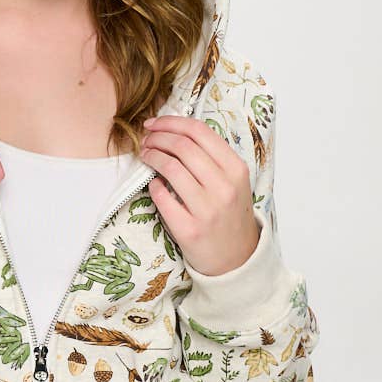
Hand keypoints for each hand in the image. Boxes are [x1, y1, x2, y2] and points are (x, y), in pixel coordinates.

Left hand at [140, 115, 260, 274]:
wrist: (236, 259)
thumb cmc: (229, 214)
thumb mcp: (233, 181)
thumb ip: (211, 157)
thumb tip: (174, 132)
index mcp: (236, 169)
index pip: (199, 131)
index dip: (172, 122)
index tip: (155, 123)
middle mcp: (224, 187)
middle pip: (182, 146)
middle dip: (157, 137)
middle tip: (146, 139)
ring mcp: (207, 210)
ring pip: (170, 168)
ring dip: (151, 156)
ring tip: (145, 155)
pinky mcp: (189, 230)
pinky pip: (162, 198)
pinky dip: (153, 185)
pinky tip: (153, 183)